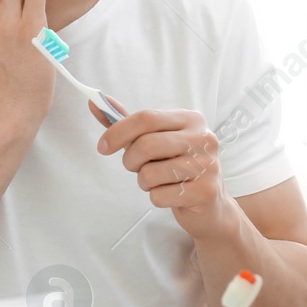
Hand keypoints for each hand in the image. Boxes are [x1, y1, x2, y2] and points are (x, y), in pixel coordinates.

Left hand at [94, 105, 236, 239]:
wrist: (211, 205)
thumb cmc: (178, 167)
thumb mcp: (157, 141)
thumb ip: (128, 123)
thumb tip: (95, 101)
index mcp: (191, 119)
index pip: (146, 118)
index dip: (118, 132)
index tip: (103, 146)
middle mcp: (203, 138)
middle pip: (146, 145)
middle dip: (130, 161)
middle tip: (136, 167)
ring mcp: (207, 164)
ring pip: (149, 174)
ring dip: (144, 182)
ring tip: (160, 181)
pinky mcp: (205, 191)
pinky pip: (159, 196)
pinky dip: (157, 198)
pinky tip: (172, 195)